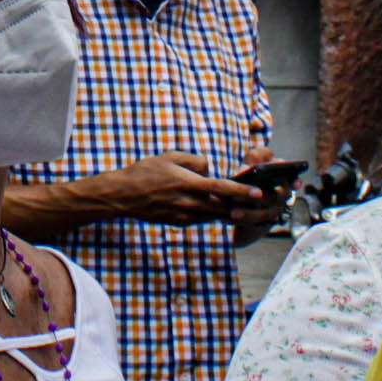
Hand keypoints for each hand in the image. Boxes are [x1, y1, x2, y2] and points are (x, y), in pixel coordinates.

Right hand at [95, 151, 268, 224]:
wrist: (123, 195)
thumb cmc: (145, 172)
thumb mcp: (170, 157)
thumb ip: (194, 161)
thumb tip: (209, 168)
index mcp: (188, 184)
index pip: (222, 188)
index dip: (242, 191)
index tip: (258, 193)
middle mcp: (188, 203)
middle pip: (223, 207)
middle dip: (241, 205)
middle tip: (256, 201)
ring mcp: (184, 216)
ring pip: (214, 216)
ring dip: (227, 211)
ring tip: (239, 205)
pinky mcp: (179, 223)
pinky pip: (201, 220)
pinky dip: (211, 214)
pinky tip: (214, 208)